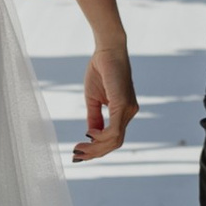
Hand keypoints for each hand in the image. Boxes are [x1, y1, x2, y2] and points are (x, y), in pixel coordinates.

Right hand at [74, 43, 138, 161]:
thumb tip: (91, 136)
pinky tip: (89, 135)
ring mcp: (128, 110)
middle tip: (76, 155)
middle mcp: (129, 113)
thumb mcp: (94, 99)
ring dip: (96, 148)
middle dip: (95, 153)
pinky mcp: (123, 104)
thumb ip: (94, 117)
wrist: (107, 49)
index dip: (96, 149)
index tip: (78, 152)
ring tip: (79, 148)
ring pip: (115, 140)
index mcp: (123, 112)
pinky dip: (102, 137)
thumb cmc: (101, 70)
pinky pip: (115, 129)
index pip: (113, 138)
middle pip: (114, 143)